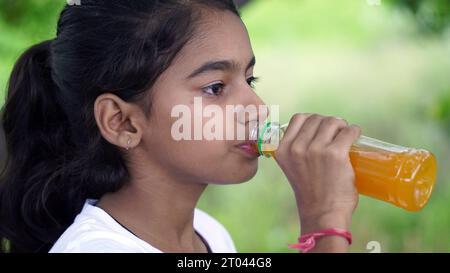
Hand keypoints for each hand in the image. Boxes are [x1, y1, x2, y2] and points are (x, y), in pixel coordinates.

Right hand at [273, 114, 361, 235]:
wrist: (322, 214)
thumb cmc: (310, 192)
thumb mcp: (293, 167)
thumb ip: (296, 149)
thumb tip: (315, 129)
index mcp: (282, 149)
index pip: (298, 118)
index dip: (312, 120)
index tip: (321, 128)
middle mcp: (296, 148)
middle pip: (316, 118)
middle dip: (329, 123)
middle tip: (337, 133)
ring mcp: (315, 150)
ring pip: (332, 121)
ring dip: (342, 125)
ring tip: (345, 135)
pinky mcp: (335, 154)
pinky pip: (348, 131)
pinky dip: (354, 131)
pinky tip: (355, 136)